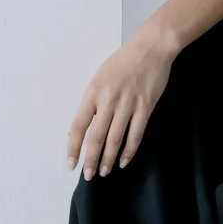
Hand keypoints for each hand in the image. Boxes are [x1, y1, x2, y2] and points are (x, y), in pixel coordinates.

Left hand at [66, 32, 177, 178]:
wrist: (151, 48)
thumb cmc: (123, 62)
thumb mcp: (100, 77)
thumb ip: (93, 101)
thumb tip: (83, 126)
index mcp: (93, 92)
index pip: (79, 125)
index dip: (73, 146)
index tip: (71, 163)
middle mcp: (108, 99)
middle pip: (96, 136)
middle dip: (90, 159)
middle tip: (88, 175)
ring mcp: (128, 104)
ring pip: (115, 139)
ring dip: (108, 158)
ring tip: (104, 171)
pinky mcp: (145, 107)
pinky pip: (136, 134)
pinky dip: (129, 151)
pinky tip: (124, 161)